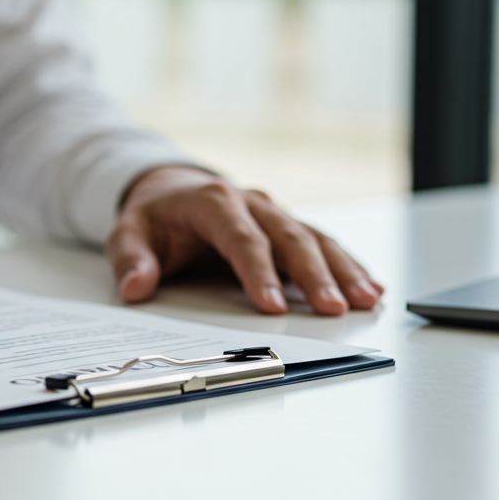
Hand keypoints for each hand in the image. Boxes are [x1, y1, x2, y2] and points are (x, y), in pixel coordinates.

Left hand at [107, 166, 383, 314]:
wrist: (171, 191)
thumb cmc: (154, 217)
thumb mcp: (128, 233)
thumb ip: (131, 259)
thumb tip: (135, 287)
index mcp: (214, 202)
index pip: (241, 239)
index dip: (258, 272)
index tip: (272, 305)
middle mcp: (252, 203)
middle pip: (289, 237)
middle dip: (314, 274)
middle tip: (333, 308)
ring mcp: (275, 215)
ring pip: (315, 239)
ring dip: (342, 270)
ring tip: (366, 301)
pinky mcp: (287, 228)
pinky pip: (323, 244)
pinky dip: (347, 265)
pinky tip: (371, 287)